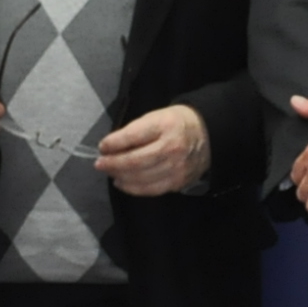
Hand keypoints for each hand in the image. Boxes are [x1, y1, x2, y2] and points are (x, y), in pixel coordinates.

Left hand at [96, 104, 210, 196]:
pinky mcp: (178, 182)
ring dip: (120, 176)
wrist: (208, 134)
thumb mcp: (155, 117)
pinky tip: (122, 182)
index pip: (133, 136)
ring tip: (109, 172)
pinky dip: (132, 188)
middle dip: (113, 164)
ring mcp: (177, 167)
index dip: (113, 143)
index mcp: (165, 126)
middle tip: (99, 164)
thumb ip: (133, 131)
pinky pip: (150, 189)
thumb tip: (108, 147)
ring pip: (141, 178)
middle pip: (135, 161)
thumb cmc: (174, 124)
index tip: (102, 146)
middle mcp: (172, 147)